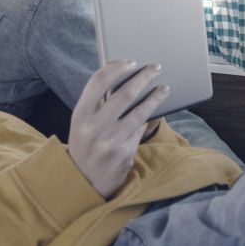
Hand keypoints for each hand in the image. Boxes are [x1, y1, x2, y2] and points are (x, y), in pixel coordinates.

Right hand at [68, 61, 168, 198]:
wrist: (82, 182)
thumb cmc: (84, 146)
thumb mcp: (82, 124)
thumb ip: (97, 105)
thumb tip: (123, 80)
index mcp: (80, 115)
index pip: (98, 81)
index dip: (116, 68)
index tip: (131, 62)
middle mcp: (94, 127)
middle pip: (125, 94)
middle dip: (144, 77)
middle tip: (156, 68)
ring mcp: (110, 141)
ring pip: (140, 112)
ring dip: (155, 97)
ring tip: (164, 89)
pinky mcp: (124, 153)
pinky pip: (140, 130)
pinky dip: (146, 121)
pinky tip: (153, 113)